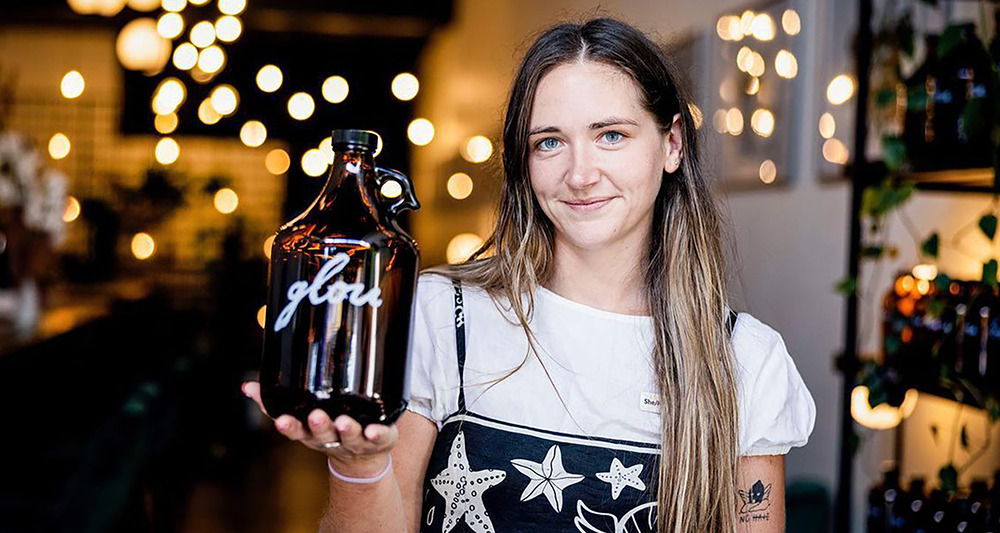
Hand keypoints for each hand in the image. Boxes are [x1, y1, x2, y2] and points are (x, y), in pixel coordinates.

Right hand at [242, 381, 396, 476]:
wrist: (363, 458)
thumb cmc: (328, 430)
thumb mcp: (301, 420)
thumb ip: (274, 403)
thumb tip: (247, 386)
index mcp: (312, 434)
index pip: (297, 431)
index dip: (289, 427)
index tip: (281, 420)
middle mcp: (332, 439)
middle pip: (323, 434)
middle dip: (319, 426)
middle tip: (316, 416)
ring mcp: (356, 441)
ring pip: (350, 436)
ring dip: (347, 429)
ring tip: (343, 421)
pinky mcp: (379, 439)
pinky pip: (379, 437)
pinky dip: (376, 434)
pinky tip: (374, 430)